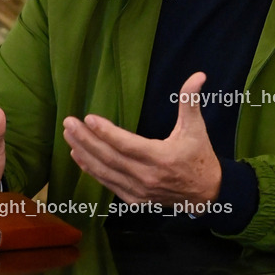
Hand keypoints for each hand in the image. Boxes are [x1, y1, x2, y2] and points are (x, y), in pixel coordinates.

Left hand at [63, 72, 221, 210]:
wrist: (206, 193)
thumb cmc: (199, 156)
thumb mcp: (196, 128)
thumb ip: (191, 101)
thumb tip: (199, 75)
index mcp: (160, 158)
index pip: (126, 145)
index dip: (106, 132)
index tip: (88, 118)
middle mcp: (146, 177)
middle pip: (109, 158)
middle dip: (86, 140)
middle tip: (68, 123)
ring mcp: (138, 190)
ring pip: (104, 172)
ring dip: (84, 154)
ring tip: (69, 136)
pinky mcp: (133, 199)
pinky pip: (107, 183)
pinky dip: (91, 170)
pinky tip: (79, 157)